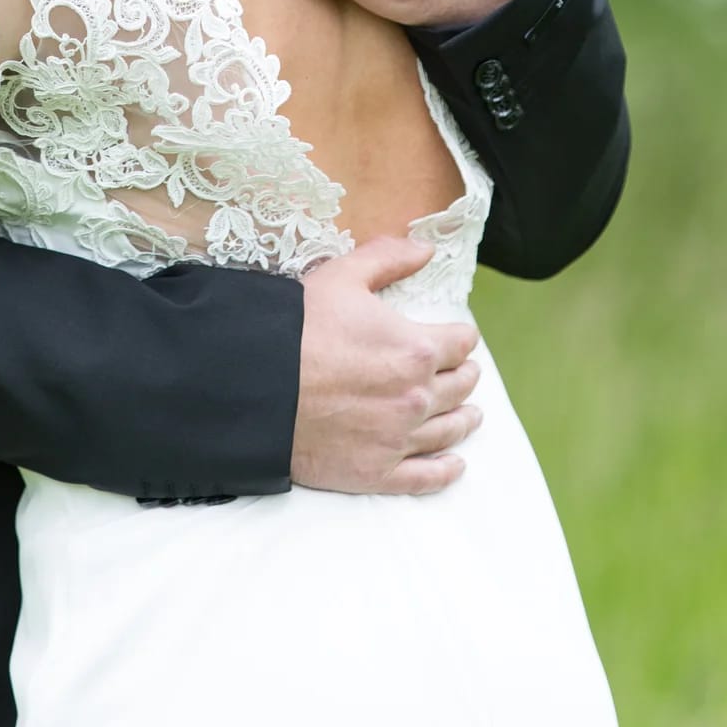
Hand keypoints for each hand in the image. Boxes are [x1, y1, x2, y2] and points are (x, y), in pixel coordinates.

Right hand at [291, 237, 481, 495]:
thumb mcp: (342, 277)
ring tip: (470, 415)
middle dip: (464, 376)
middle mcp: (416, 397)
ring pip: (449, 430)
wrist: (255, 388)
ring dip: (464, 419)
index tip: (457, 338)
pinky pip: (425, 477)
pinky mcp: (377, 473)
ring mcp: (398, 439)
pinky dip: (445, 471)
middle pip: (460, 387)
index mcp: (416, 350)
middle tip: (464, 374)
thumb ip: (389, 258)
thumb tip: (426, 249)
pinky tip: (454, 465)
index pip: (461, 343)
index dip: (460, 337)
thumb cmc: (297, 329)